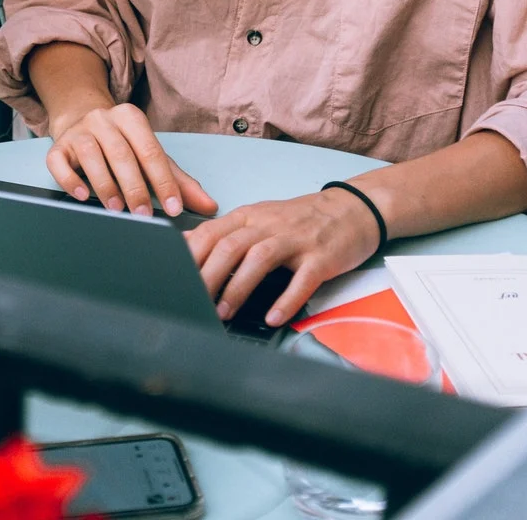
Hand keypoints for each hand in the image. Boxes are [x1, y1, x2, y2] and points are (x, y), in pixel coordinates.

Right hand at [45, 102, 217, 217]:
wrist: (81, 119)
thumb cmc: (122, 144)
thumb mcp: (151, 156)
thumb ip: (179, 181)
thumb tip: (210, 207)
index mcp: (131, 118)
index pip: (151, 151)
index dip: (164, 181)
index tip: (173, 208)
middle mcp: (104, 120)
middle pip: (121, 153)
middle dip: (134, 187)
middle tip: (143, 215)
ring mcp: (78, 132)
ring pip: (90, 155)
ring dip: (105, 184)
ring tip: (116, 209)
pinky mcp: (58, 146)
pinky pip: (59, 162)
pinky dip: (70, 179)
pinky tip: (83, 196)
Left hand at [183, 189, 381, 326]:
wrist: (352, 209)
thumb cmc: (301, 220)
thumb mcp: (259, 218)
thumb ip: (225, 232)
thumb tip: (186, 243)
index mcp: (250, 216)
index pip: (211, 232)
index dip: (190, 256)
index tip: (174, 280)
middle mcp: (269, 225)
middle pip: (230, 246)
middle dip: (207, 275)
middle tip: (193, 301)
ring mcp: (296, 240)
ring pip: (259, 259)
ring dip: (238, 287)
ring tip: (224, 313)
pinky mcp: (321, 257)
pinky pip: (302, 280)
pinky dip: (286, 300)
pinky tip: (273, 317)